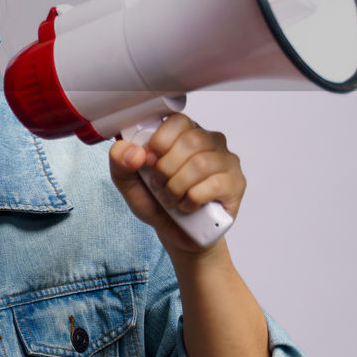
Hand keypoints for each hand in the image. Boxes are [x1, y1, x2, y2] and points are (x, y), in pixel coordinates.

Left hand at [108, 113, 245, 256]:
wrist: (177, 235)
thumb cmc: (156, 202)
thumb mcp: (128, 182)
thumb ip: (120, 161)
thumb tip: (134, 152)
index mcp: (184, 133)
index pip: (178, 121)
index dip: (160, 142)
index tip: (149, 162)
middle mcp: (209, 141)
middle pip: (192, 141)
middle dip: (167, 168)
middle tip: (158, 185)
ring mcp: (226, 161)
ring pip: (202, 163)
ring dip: (178, 186)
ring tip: (170, 199)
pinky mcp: (236, 183)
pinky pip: (215, 184)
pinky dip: (193, 199)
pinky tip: (187, 205)